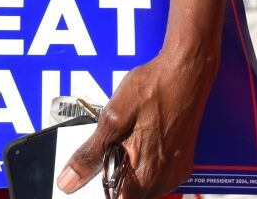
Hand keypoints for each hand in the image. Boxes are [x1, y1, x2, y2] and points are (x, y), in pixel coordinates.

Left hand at [57, 47, 218, 196]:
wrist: (187, 70)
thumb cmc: (155, 86)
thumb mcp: (113, 117)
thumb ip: (90, 154)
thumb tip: (69, 180)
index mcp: (145, 175)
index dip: (99, 186)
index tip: (98, 168)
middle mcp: (164, 180)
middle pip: (128, 194)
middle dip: (115, 175)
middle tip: (114, 144)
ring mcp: (175, 172)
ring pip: (142, 186)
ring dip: (130, 169)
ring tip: (130, 138)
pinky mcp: (183, 163)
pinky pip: (157, 175)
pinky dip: (146, 162)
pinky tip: (144, 138)